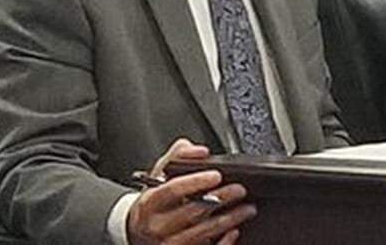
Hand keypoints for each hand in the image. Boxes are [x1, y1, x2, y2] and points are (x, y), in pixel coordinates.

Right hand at [127, 138, 255, 244]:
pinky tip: (234, 231)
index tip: (217, 175)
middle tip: (240, 190)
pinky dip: (222, 243)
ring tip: (247, 209)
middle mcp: (158, 225)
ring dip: (229, 220)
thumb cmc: (154, 200)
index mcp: (151, 202)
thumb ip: (179, 156)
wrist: (138, 231)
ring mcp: (169, 243)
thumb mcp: (159, 174)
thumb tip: (200, 151)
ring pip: (203, 233)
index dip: (195, 182)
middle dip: (221, 199)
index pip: (173, 190)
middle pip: (193, 211)